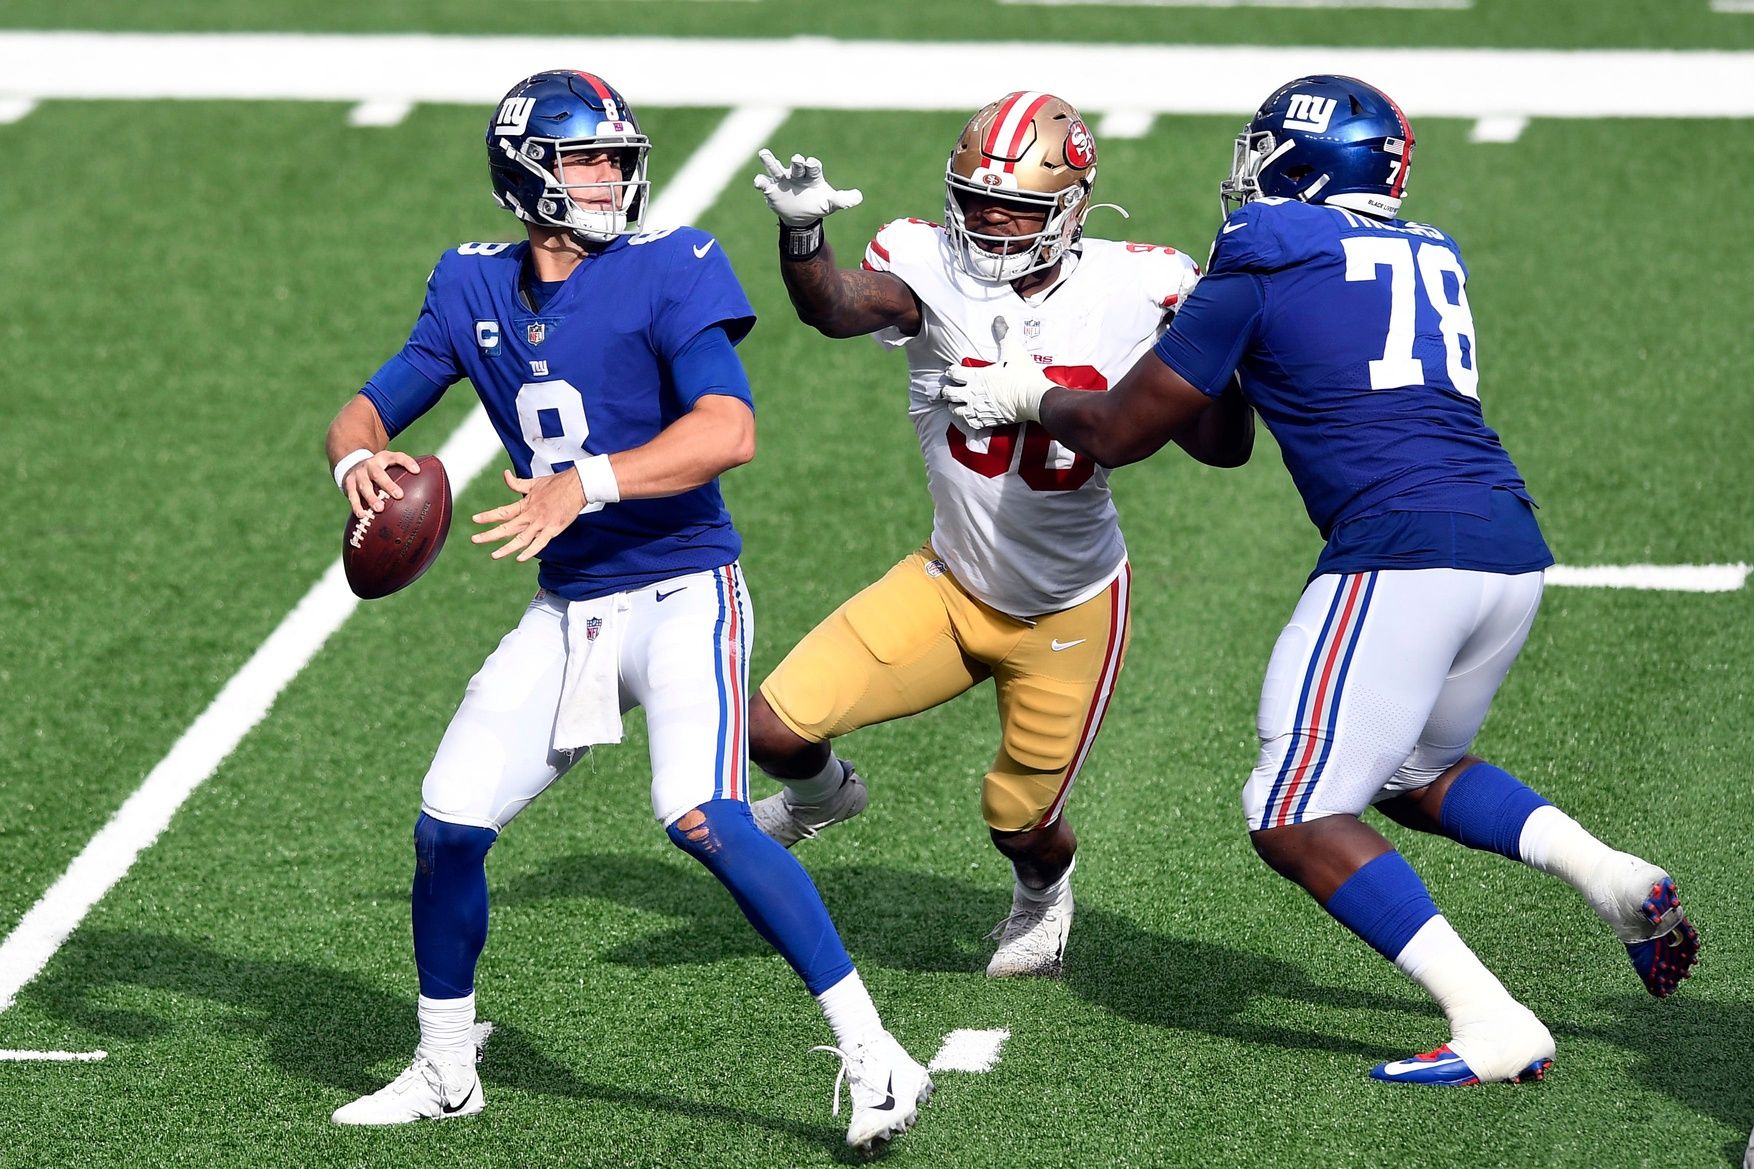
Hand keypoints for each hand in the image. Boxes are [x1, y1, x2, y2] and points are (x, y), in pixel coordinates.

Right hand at [342, 450, 419, 518]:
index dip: (407, 462)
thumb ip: (405, 474)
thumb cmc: (379, 471)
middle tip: (399, 495)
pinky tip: (363, 516)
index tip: (417, 471)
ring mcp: (358, 474)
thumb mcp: (389, 466)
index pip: (397, 457)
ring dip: (372, 498)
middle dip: (388, 485)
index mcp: (384, 458)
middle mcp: (370, 465)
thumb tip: (432, 491)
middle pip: (379, 474)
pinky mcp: (348, 484)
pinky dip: (357, 506)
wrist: (351, 464)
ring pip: (365, 486)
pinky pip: (352, 496)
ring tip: (380, 509)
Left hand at [470, 467, 585, 562]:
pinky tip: (520, 558)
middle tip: (474, 539)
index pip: (502, 512)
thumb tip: (505, 474)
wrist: (578, 485)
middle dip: (489, 535)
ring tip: (494, 556)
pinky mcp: (554, 529)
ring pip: (521, 539)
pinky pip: (540, 543)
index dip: (487, 516)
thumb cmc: (557, 483)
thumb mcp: (534, 482)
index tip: (474, 520)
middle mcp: (530, 515)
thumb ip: (517, 483)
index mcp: (525, 504)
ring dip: (506, 548)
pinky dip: (530, 551)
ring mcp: (542, 524)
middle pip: (507, 528)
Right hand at [752, 149, 862, 225]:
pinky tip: (758, 181)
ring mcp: (783, 181)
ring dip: (770, 161)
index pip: (812, 167)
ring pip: (776, 168)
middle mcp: (797, 175)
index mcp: (812, 176)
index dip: (812, 164)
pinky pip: (765, 184)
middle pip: (796, 166)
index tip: (811, 163)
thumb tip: (859, 197)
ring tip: (763, 153)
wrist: (802, 217)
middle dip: (797, 163)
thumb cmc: (818, 204)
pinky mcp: (772, 190)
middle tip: (797, 159)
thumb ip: (843, 200)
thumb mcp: (831, 204)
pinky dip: (761, 182)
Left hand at [939, 319, 1052, 428]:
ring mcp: (979, 409)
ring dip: (954, 407)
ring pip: (955, 411)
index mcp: (976, 376)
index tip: (953, 370)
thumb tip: (999, 318)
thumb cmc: (1023, 374)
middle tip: (950, 389)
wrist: (1034, 398)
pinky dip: (966, 420)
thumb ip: (1004, 334)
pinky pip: (969, 424)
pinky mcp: (987, 421)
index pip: (953, 373)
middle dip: (947, 390)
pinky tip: (968, 417)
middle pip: (949, 394)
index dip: (951, 370)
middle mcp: (973, 394)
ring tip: (957, 404)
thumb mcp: (1013, 350)